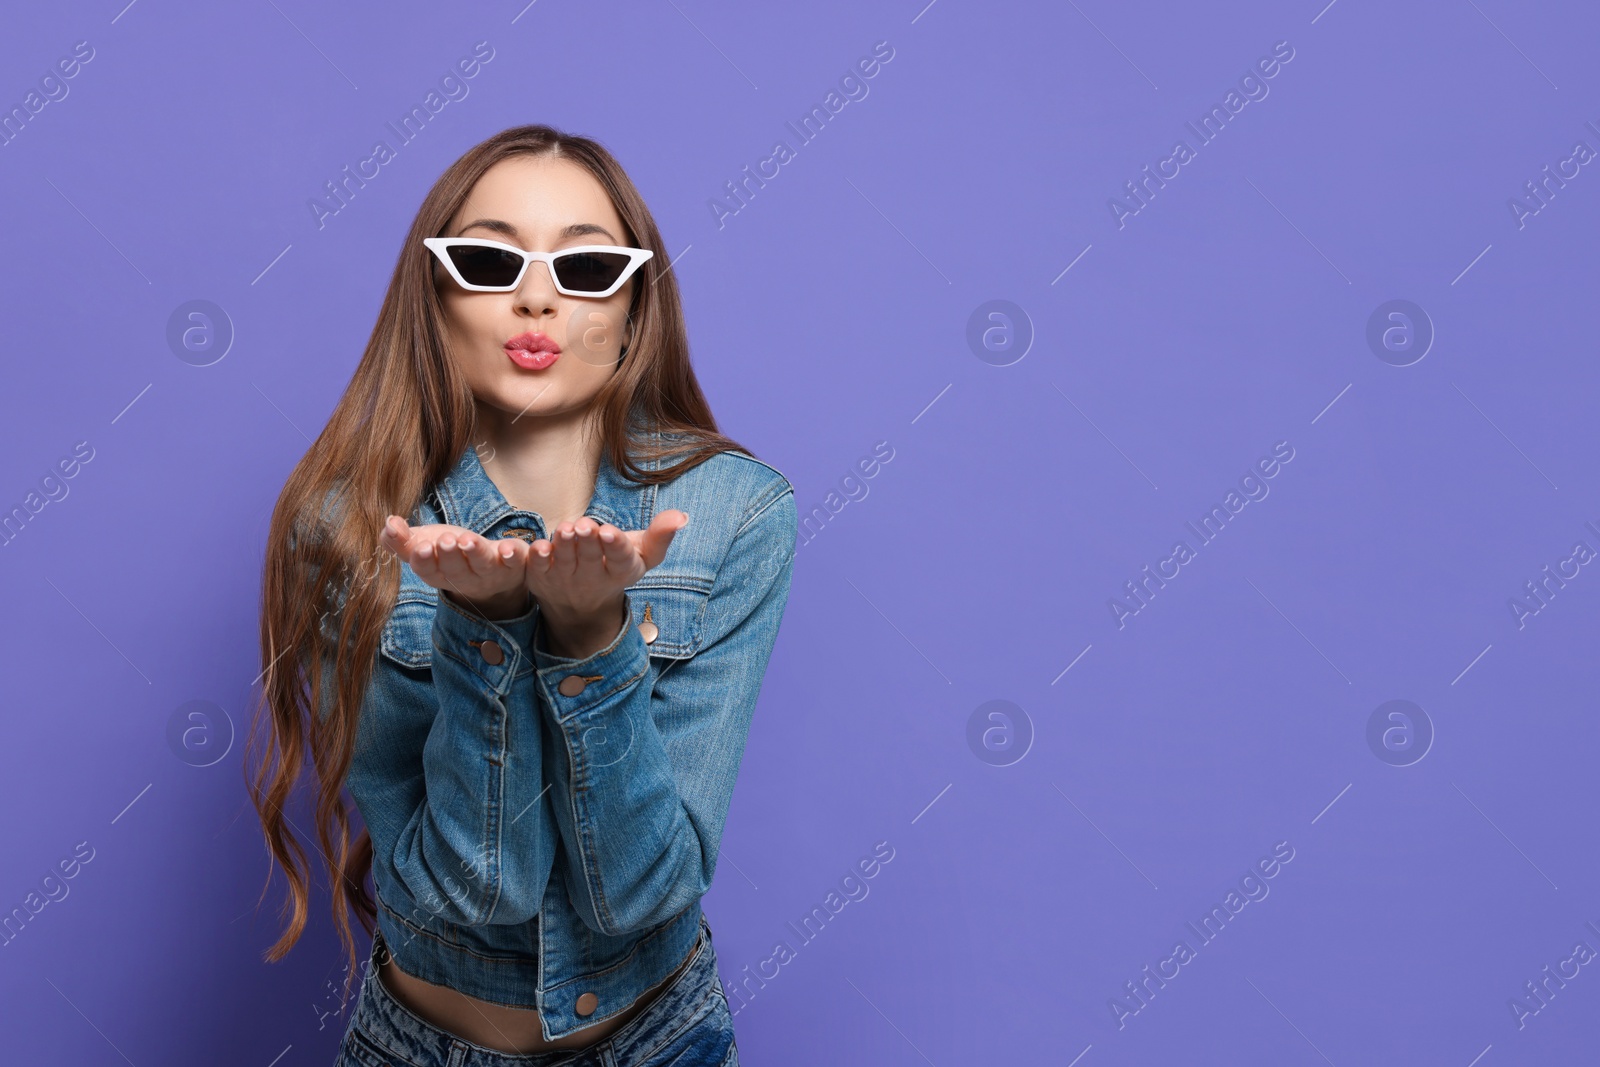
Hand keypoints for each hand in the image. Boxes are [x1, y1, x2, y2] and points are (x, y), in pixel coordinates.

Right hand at [379, 515, 531, 618]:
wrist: (492, 572)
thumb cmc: (451, 555)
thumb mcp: (424, 545)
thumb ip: (401, 540)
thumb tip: (388, 523)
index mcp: (439, 575)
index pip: (428, 572)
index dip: (424, 562)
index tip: (421, 548)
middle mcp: (464, 579)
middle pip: (456, 570)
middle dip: (449, 556)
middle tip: (445, 540)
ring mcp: (491, 574)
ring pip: (482, 566)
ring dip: (476, 553)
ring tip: (468, 540)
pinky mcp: (514, 566)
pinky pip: (515, 562)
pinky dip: (513, 555)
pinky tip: (509, 548)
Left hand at [528, 511, 688, 657]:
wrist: (583, 608)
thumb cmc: (617, 568)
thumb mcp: (644, 557)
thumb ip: (660, 536)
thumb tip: (681, 516)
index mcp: (620, 570)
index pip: (619, 558)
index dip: (614, 545)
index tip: (610, 532)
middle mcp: (592, 578)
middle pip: (590, 559)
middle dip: (587, 541)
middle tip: (584, 525)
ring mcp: (565, 580)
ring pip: (564, 562)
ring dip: (563, 546)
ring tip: (566, 529)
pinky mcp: (541, 579)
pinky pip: (536, 568)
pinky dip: (536, 558)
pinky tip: (538, 546)